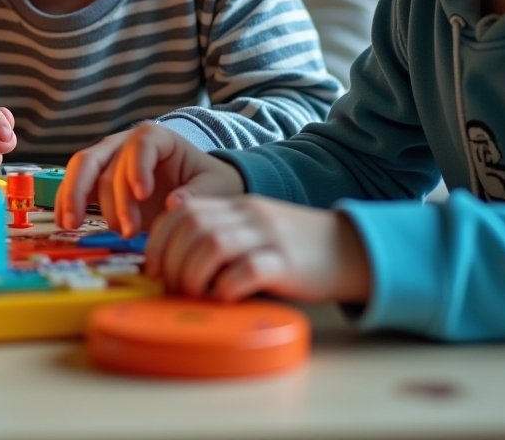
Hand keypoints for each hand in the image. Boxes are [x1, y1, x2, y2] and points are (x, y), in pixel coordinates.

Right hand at [55, 122, 244, 233]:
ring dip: (78, 198)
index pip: (142, 143)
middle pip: (103, 157)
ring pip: (83, 169)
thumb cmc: (206, 183)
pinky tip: (64, 222)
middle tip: (122, 228)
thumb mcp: (213, 187)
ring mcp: (107, 160)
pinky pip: (74, 185)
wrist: (196, 188)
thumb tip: (174, 204)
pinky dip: (66, 201)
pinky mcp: (96, 181)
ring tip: (76, 226)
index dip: (138, 166)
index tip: (144, 194)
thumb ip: (197, 194)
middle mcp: (126, 143)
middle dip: (108, 194)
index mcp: (158, 138)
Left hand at [146, 194, 372, 304]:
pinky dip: (226, 287)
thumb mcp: (253, 232)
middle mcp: (248, 215)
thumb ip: (220, 238)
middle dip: (170, 261)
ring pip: (212, 244)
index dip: (159, 241)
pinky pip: (247, 270)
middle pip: (191, 226)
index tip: (153, 269)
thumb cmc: (294, 249)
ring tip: (195, 295)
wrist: (350, 249)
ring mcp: (268, 236)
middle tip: (172, 287)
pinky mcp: (287, 263)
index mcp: (235, 206)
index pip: (181, 212)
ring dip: (193, 274)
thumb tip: (173, 268)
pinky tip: (224, 298)